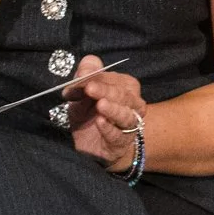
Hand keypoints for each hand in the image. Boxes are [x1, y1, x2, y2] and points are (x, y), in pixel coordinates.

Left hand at [67, 56, 148, 174]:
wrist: (93, 144)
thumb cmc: (90, 113)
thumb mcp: (82, 92)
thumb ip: (85, 76)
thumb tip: (84, 71)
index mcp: (126, 86)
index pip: (114, 79)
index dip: (96, 78)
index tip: (80, 79)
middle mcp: (133, 104)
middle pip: (123, 95)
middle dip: (106, 90)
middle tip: (89, 88)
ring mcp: (130, 125)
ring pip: (127, 116)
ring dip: (114, 110)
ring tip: (100, 105)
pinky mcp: (122, 143)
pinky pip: (119, 136)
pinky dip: (110, 129)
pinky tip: (100, 122)